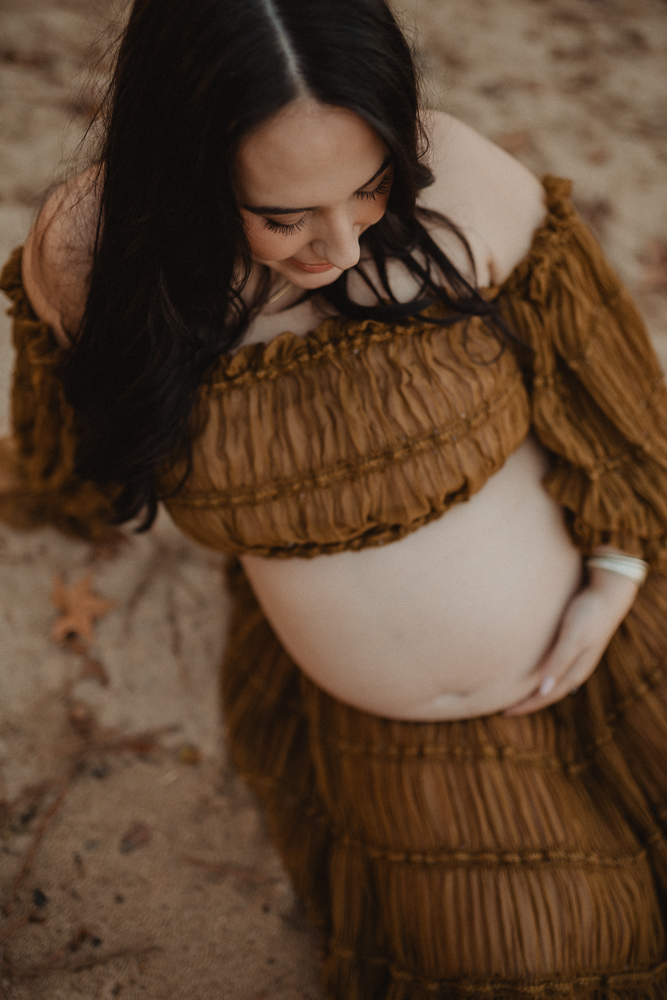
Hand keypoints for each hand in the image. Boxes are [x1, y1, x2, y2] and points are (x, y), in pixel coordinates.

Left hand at [503, 554, 639, 715]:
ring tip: (512, 691)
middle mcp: (575, 668)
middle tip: (502, 707)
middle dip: (527, 701)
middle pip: (547, 692)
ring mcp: (574, 656)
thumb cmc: (589, 613)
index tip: (504, 712)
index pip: (546, 696)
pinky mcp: (571, 644)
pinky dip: (537, 673)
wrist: (608, 592)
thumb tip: (542, 691)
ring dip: (532, 688)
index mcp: (576, 671)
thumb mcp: (573, 638)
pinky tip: (528, 668)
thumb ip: (559, 662)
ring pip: (550, 679)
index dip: (526, 706)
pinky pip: (551, 666)